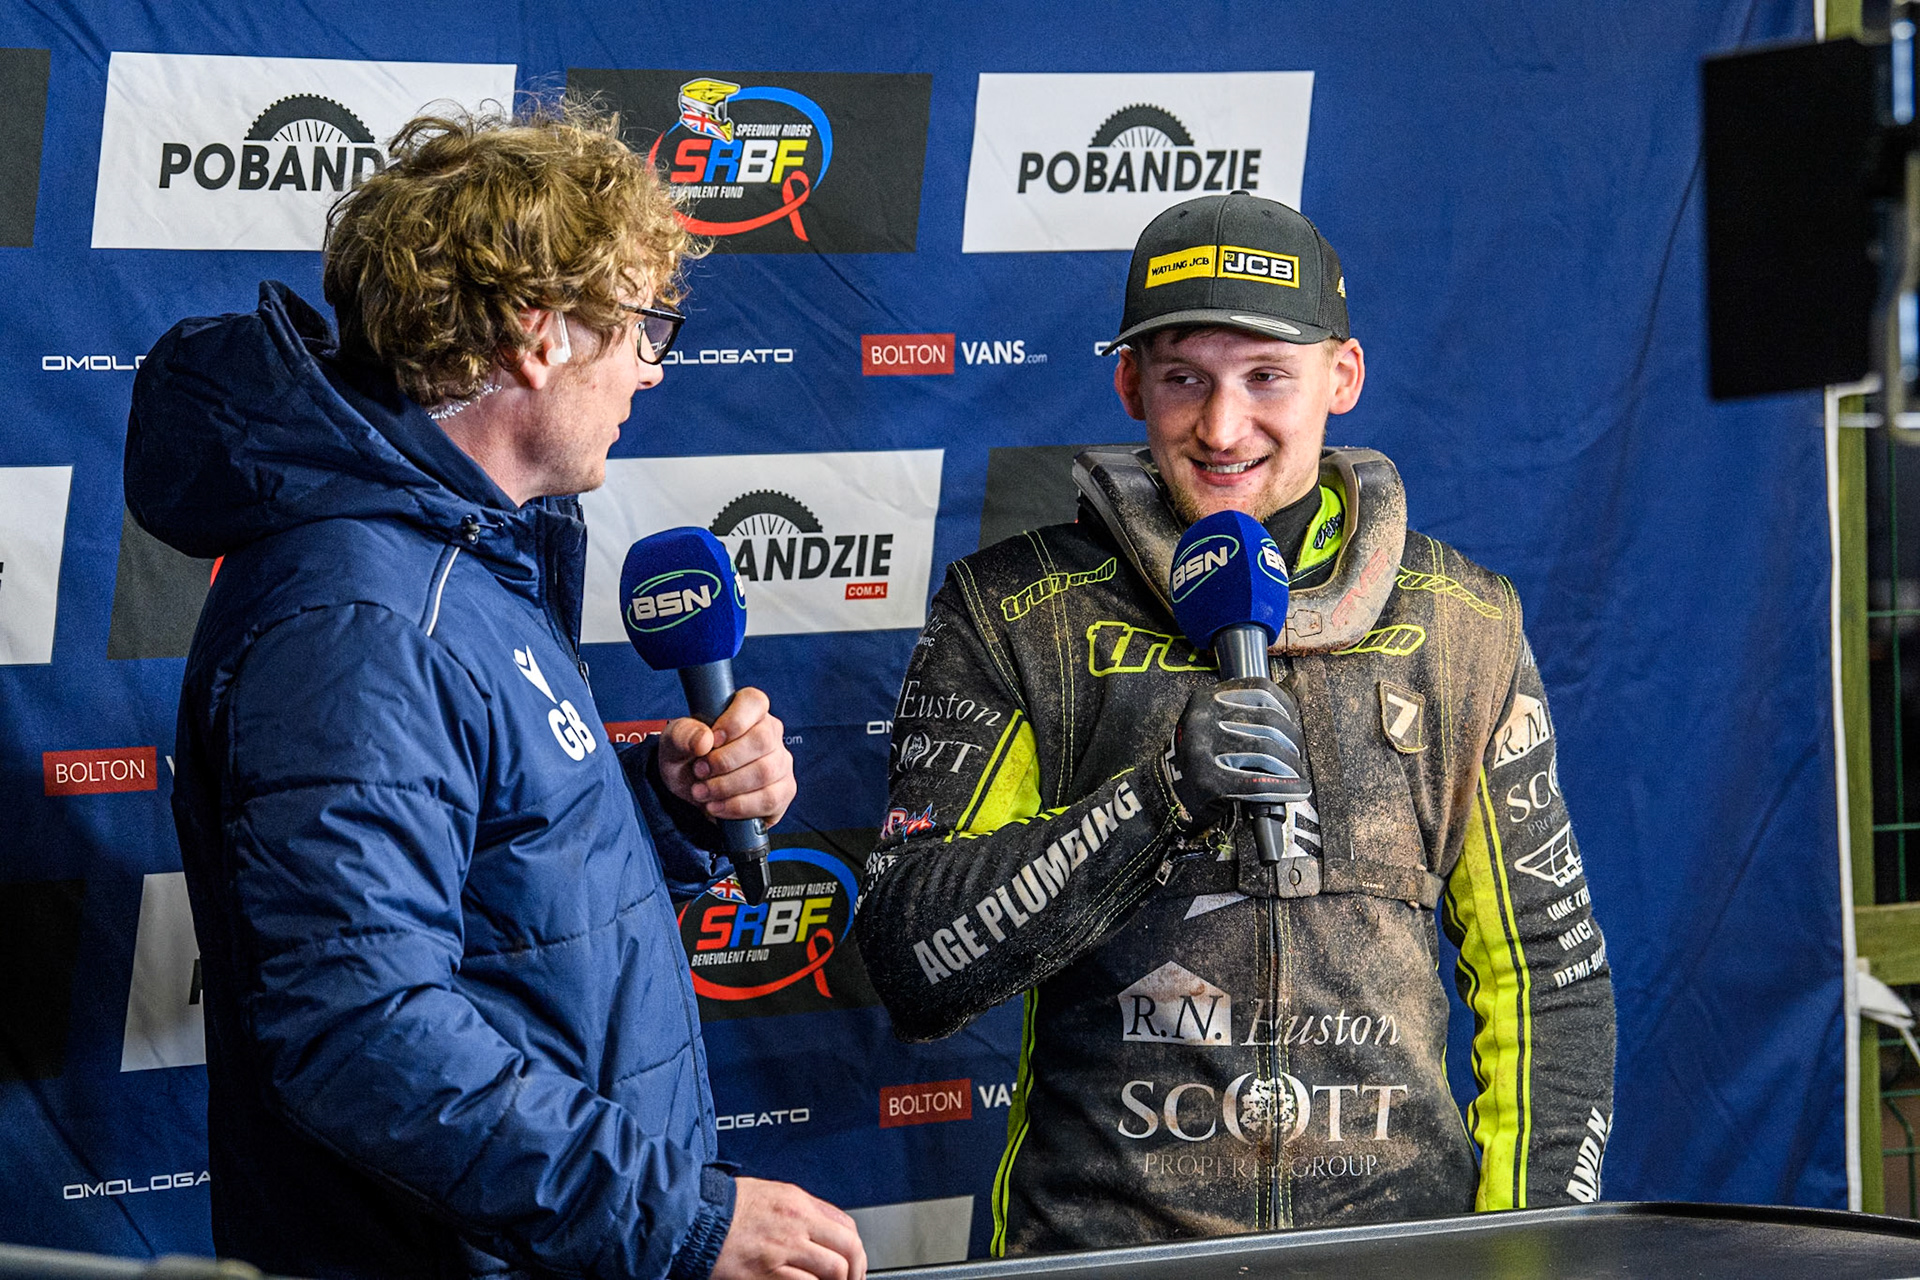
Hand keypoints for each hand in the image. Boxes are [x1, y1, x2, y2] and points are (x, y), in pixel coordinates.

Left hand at [657, 687, 795, 828]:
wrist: (694, 792)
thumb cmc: (689, 759)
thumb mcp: (674, 743)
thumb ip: (683, 734)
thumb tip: (704, 740)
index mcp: (748, 710)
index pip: (754, 702)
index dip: (734, 722)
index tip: (712, 741)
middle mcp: (771, 733)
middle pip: (762, 741)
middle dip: (725, 762)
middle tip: (700, 772)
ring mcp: (781, 762)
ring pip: (765, 772)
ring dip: (727, 786)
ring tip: (702, 792)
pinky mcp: (784, 790)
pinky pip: (770, 799)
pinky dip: (738, 806)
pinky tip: (717, 806)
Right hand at [711, 1177, 865, 1279]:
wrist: (693, 1217)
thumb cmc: (725, 1207)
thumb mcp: (771, 1194)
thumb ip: (800, 1210)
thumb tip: (823, 1230)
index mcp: (798, 1203)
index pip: (847, 1225)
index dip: (856, 1250)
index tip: (854, 1263)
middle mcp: (796, 1224)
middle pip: (848, 1248)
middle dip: (855, 1271)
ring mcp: (783, 1250)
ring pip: (833, 1270)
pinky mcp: (766, 1274)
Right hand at [1162, 677, 1310, 830]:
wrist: (1168, 790)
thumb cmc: (1203, 754)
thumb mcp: (1223, 720)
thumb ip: (1261, 703)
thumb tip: (1300, 681)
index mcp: (1206, 698)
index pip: (1260, 689)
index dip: (1287, 706)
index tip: (1293, 722)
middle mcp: (1202, 719)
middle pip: (1268, 722)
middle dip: (1292, 742)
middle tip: (1297, 755)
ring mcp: (1203, 750)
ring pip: (1266, 752)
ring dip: (1291, 767)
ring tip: (1296, 774)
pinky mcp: (1208, 781)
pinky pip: (1257, 783)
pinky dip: (1284, 787)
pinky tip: (1297, 789)